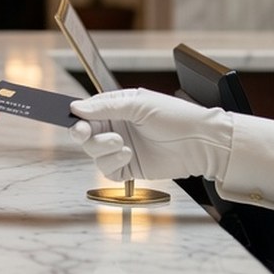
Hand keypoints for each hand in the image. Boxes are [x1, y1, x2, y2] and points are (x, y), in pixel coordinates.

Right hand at [68, 87, 234, 181]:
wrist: (201, 143)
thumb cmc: (176, 116)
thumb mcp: (139, 104)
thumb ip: (107, 106)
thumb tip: (77, 108)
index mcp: (116, 108)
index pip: (86, 112)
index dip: (76, 116)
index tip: (71, 119)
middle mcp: (116, 128)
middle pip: (84, 134)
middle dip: (83, 134)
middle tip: (85, 133)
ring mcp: (121, 148)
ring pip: (93, 153)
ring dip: (102, 149)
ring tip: (122, 144)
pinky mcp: (128, 167)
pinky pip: (107, 170)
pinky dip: (112, 163)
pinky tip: (127, 155)